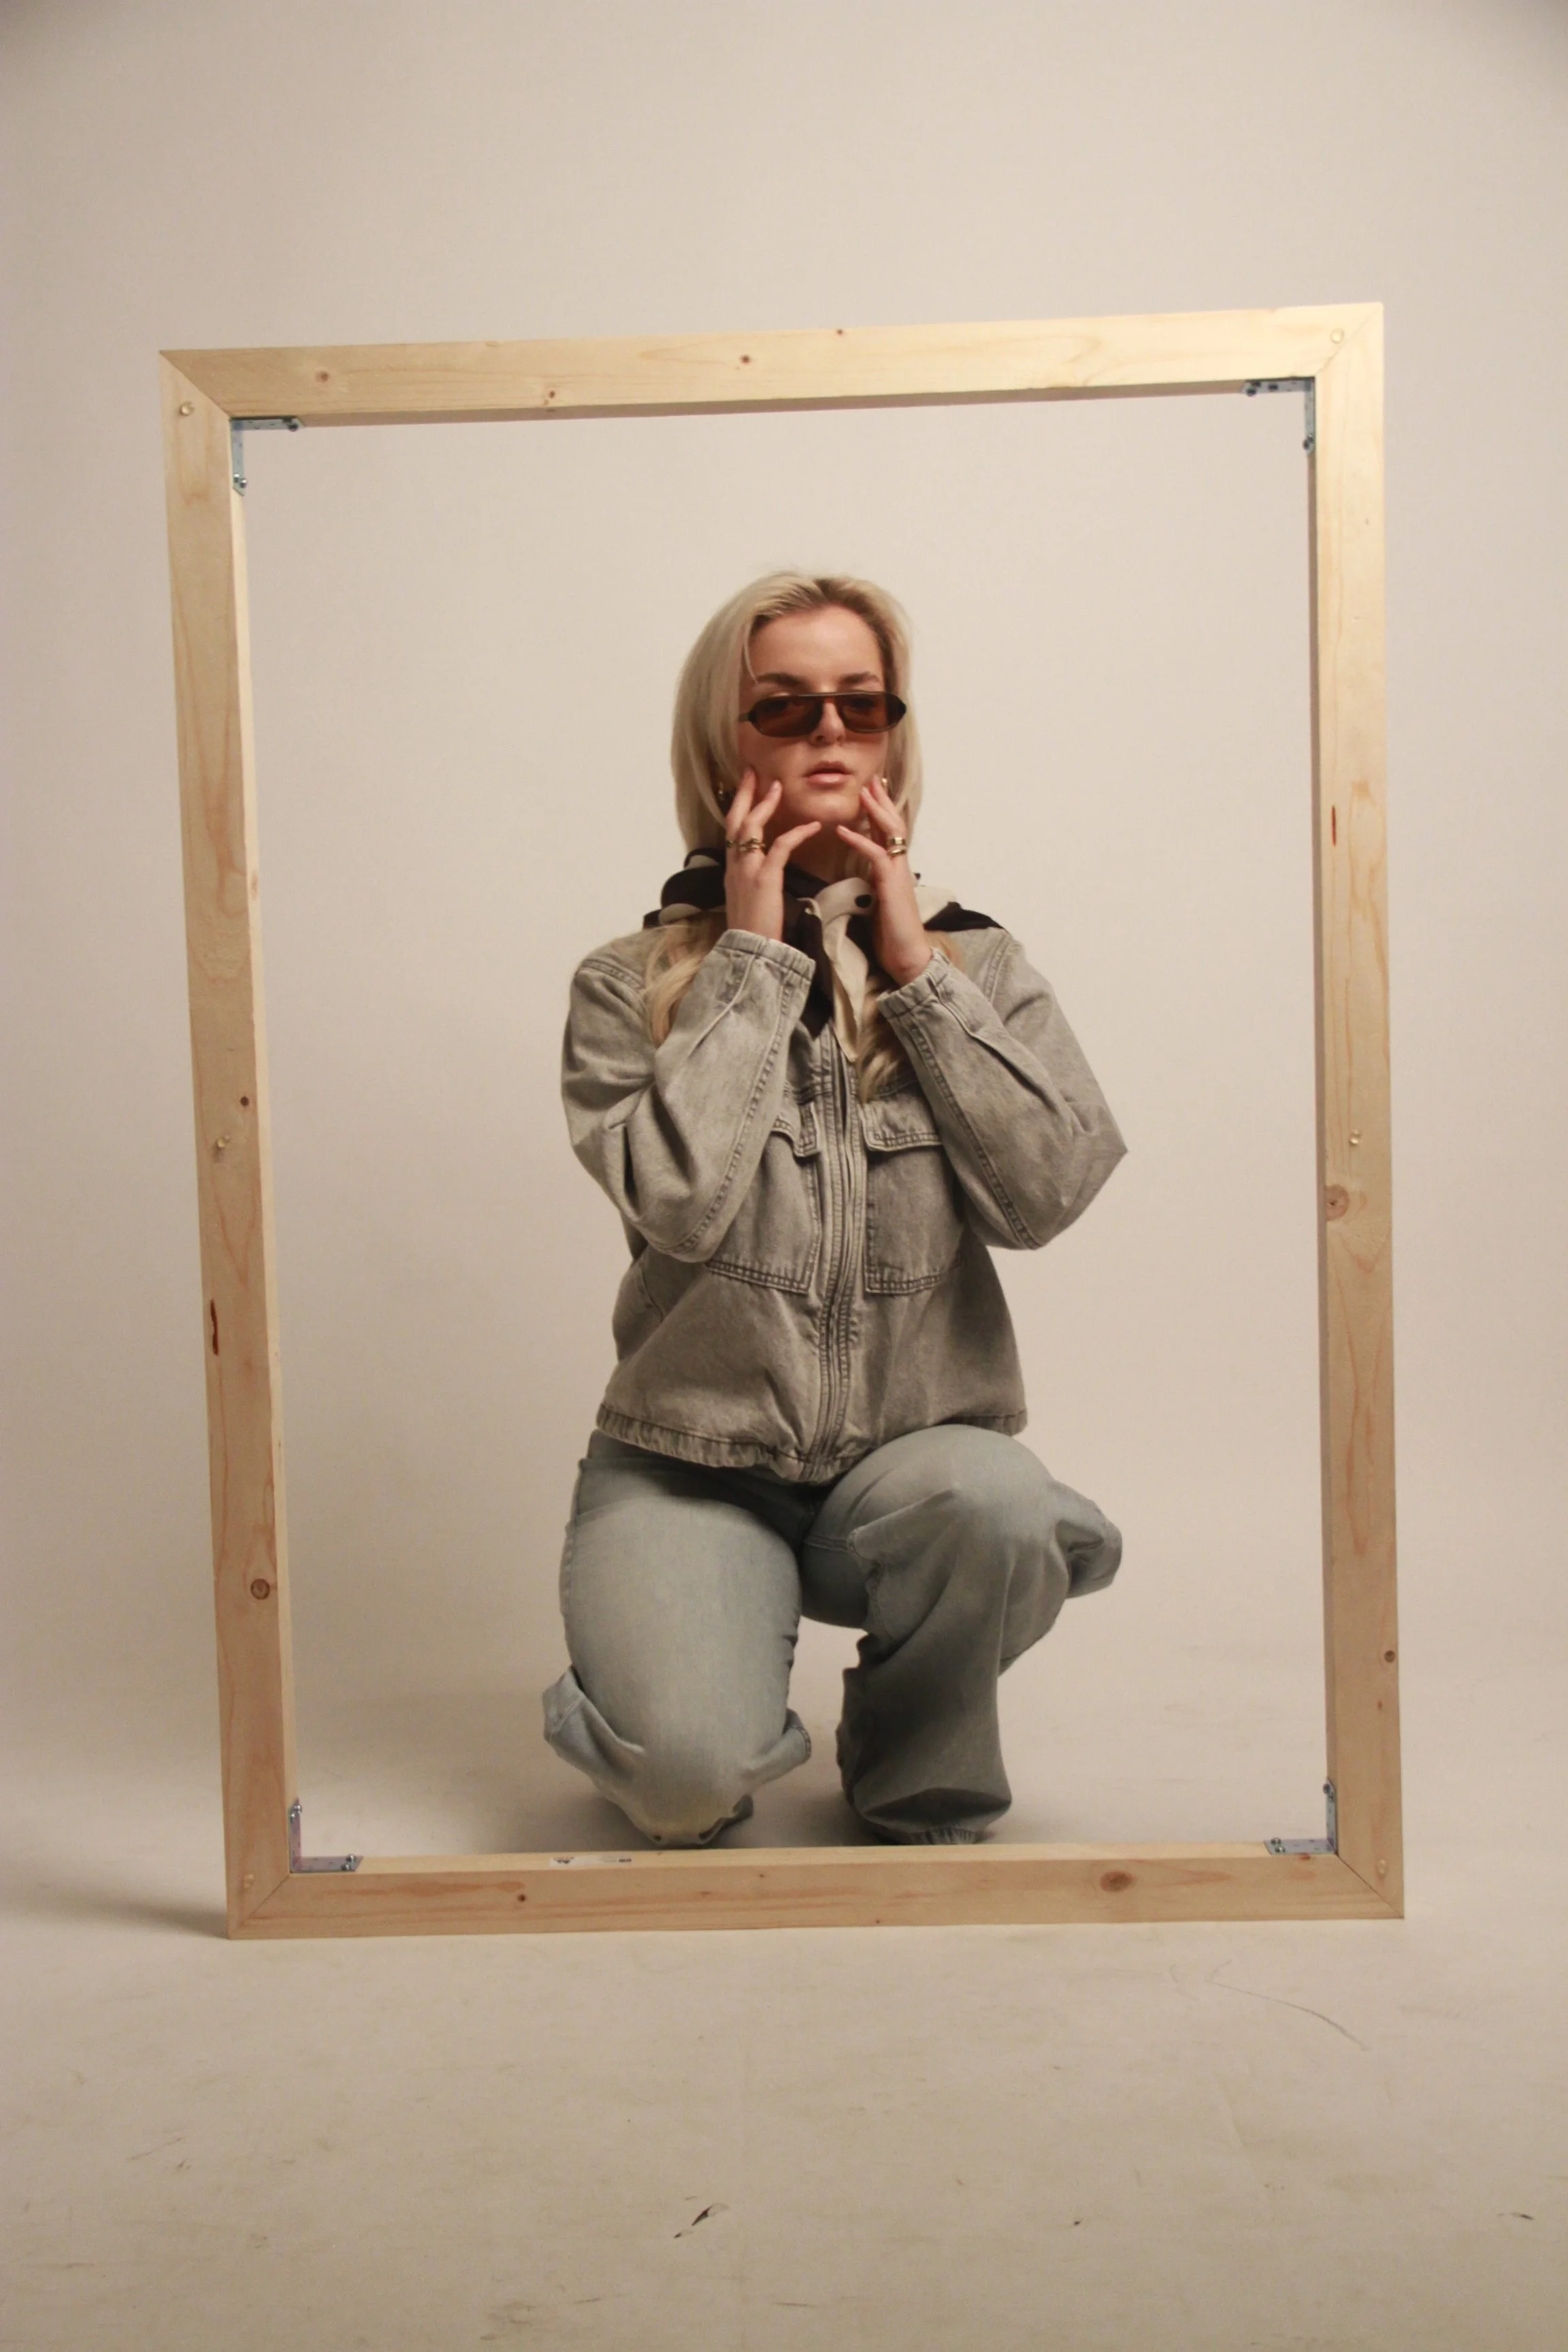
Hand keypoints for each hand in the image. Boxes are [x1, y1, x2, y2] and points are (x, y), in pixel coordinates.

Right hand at [723, 769, 820, 941]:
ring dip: (765, 803)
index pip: (732, 830)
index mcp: (732, 869)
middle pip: (735, 819)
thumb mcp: (747, 899)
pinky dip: (797, 833)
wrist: (750, 951)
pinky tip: (813, 826)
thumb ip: (751, 880)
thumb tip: (761, 871)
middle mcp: (735, 864)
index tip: (747, 789)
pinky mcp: (765, 878)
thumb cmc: (754, 929)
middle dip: (744, 793)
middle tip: (753, 772)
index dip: (739, 808)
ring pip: (751, 826)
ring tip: (778, 787)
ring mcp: (747, 869)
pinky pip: (780, 846)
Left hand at [835, 778, 932, 987]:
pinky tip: (842, 831)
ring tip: (863, 791)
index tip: (871, 791)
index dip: (880, 810)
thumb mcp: (878, 902)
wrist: (906, 956)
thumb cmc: (891, 934)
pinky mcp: (891, 885)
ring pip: (890, 832)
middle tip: (872, 777)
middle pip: (893, 823)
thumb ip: (874, 883)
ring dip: (875, 810)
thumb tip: (865, 874)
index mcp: (894, 868)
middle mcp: (900, 865)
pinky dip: (859, 841)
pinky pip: (875, 855)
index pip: (888, 832)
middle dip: (882, 799)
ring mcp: (898, 873)